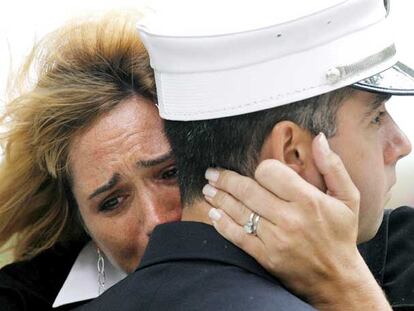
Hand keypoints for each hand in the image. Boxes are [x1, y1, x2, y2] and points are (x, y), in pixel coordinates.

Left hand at [203, 133, 389, 310]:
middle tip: (211, 173)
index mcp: (307, 199)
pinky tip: (213, 213)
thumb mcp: (348, 198)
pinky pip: (238, 236)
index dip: (261, 169)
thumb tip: (318, 138)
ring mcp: (275, 239)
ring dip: (219, 198)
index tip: (259, 171)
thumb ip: (333, 167)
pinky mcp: (266, 257)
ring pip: (239, 212)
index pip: (269, 172)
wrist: (337, 278)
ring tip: (207, 188)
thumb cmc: (340, 234)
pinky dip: (222, 224)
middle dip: (225, 179)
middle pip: (248, 191)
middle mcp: (289, 218)